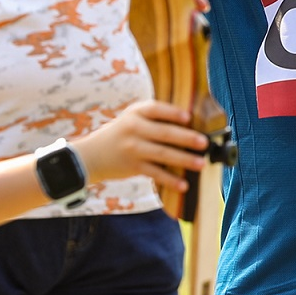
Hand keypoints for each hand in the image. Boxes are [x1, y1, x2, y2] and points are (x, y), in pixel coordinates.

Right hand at [74, 99, 212, 191]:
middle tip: (204, 143)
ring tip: (201, 164)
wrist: (91, 155)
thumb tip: (192, 123)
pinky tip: (183, 185)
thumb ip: (155, 117)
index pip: (156, 109)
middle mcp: (134, 129)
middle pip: (164, 133)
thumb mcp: (132, 118)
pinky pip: (155, 173)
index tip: (188, 117)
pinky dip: (170, 180)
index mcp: (136, 112)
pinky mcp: (133, 166)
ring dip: (184, 160)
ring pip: (162, 154)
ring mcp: (133, 148)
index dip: (172, 113)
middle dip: (186, 138)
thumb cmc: (122, 133)